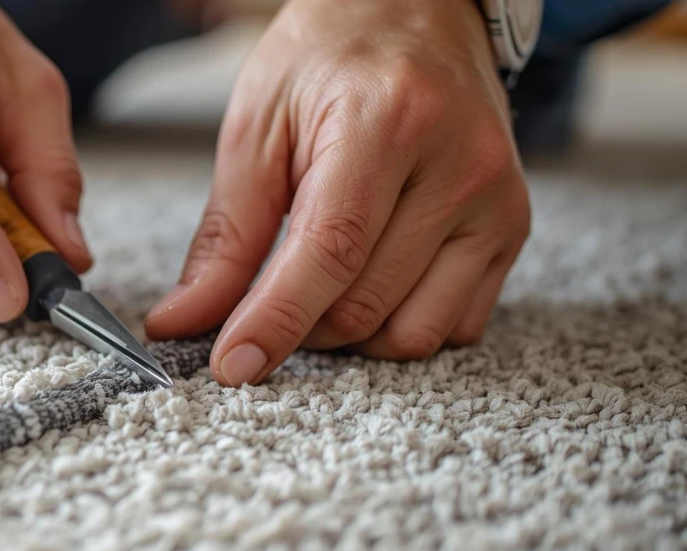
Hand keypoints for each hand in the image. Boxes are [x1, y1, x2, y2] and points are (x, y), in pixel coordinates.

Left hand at [145, 0, 530, 384]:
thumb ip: (225, 235)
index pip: (329, 254)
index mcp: (385, 122)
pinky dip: (399, 327)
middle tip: (260, 304)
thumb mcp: (257, 127)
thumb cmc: (330, 58)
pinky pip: (455, 326)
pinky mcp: (512, 228)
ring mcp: (496, 201)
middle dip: (298, 329)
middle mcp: (458, 165)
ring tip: (316, 287)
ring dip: (349, 338)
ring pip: (414, 333)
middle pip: (365, 304)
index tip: (232, 368)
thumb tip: (184, 321)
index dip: (275, 323)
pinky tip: (369, 284)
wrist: (421, 10)